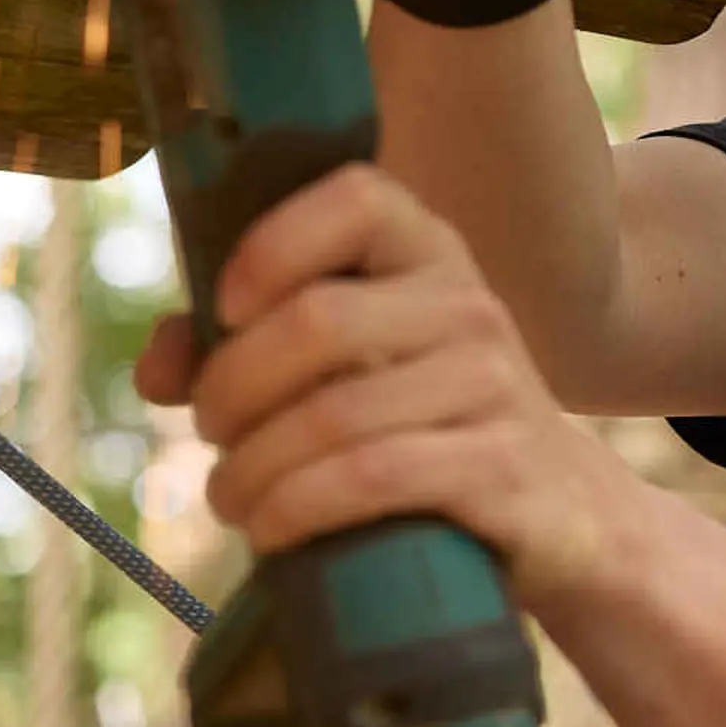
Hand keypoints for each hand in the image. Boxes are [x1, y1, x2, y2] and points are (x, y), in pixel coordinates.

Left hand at [131, 165, 653, 612]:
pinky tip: (273, 530)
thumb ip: (247, 349)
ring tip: (231, 499)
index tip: (225, 311)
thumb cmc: (430, 431)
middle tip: (211, 434)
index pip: (355, 196)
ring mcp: (496, 386)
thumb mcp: (356, 371)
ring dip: (253, 468)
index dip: (273, 244)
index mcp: (428, 255)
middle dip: (233, 388)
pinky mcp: (505, 468)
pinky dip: (300, 508)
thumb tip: (156, 369)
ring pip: (336, 414)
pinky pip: (376, 477)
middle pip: (319, 321)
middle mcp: (469, 305)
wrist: (569, 516)